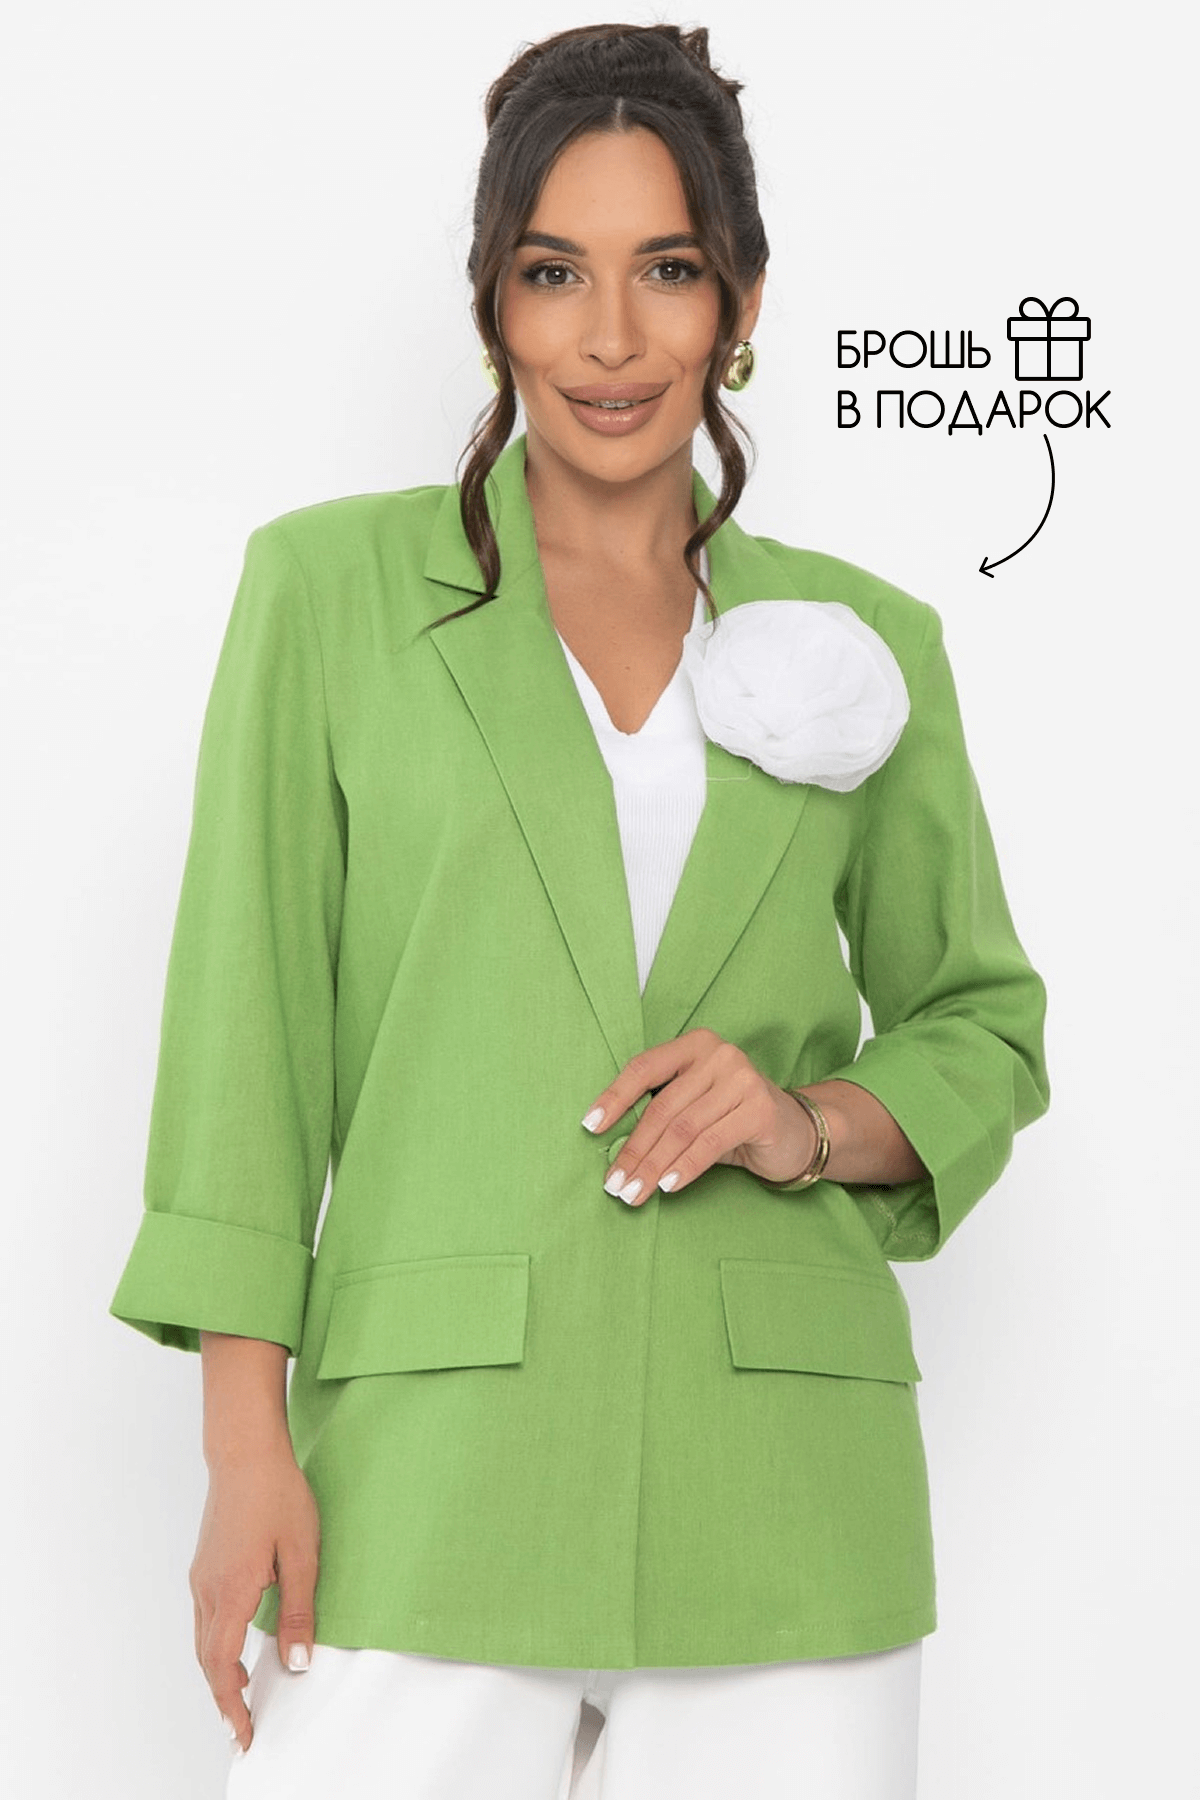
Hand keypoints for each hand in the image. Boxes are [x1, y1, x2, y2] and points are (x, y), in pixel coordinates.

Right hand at [190, 1449, 321, 1754]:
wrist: (245, 1452)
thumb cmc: (278, 1495)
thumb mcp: (301, 1554)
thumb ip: (299, 1612)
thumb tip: (296, 1664)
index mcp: (232, 1591)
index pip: (222, 1665)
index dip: (231, 1704)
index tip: (243, 1732)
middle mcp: (207, 1589)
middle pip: (206, 1659)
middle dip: (223, 1696)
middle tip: (243, 1725)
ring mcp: (201, 1576)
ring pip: (202, 1639)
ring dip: (218, 1670)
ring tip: (241, 1692)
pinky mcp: (204, 1564)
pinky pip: (204, 1616)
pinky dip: (215, 1643)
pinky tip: (235, 1643)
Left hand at [581, 1028, 817, 1204]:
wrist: (795, 1132)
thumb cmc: (733, 1120)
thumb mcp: (694, 1108)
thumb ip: (662, 1115)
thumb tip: (613, 1149)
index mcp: (695, 1045)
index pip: (645, 1068)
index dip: (614, 1097)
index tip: (590, 1127)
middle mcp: (719, 1054)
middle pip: (662, 1106)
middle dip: (634, 1149)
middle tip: (614, 1182)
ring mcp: (743, 1079)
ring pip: (683, 1129)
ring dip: (653, 1166)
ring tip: (634, 1193)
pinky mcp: (760, 1109)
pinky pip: (710, 1143)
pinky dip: (684, 1168)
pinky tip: (667, 1187)